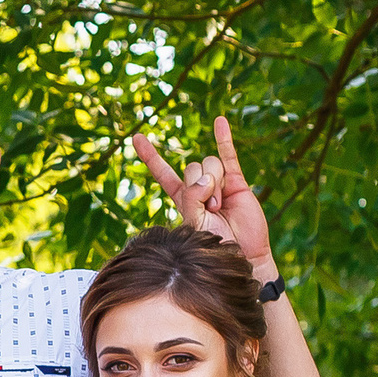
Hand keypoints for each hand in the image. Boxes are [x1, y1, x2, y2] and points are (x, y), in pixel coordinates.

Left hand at [131, 116, 273, 269]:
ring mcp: (219, 183)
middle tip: (210, 210)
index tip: (136, 137)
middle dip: (200, 187)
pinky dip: (223, 138)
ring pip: (210, 164)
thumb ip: (191, 199)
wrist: (240, 255)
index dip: (151, 156)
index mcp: (183, 199)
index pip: (163, 173)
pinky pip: (228, 155)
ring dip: (215, 184)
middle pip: (192, 167)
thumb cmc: (212, 247)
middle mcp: (199, 188)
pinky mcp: (237, 182)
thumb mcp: (192, 225)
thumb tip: (205, 178)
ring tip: (221, 207)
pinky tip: (219, 121)